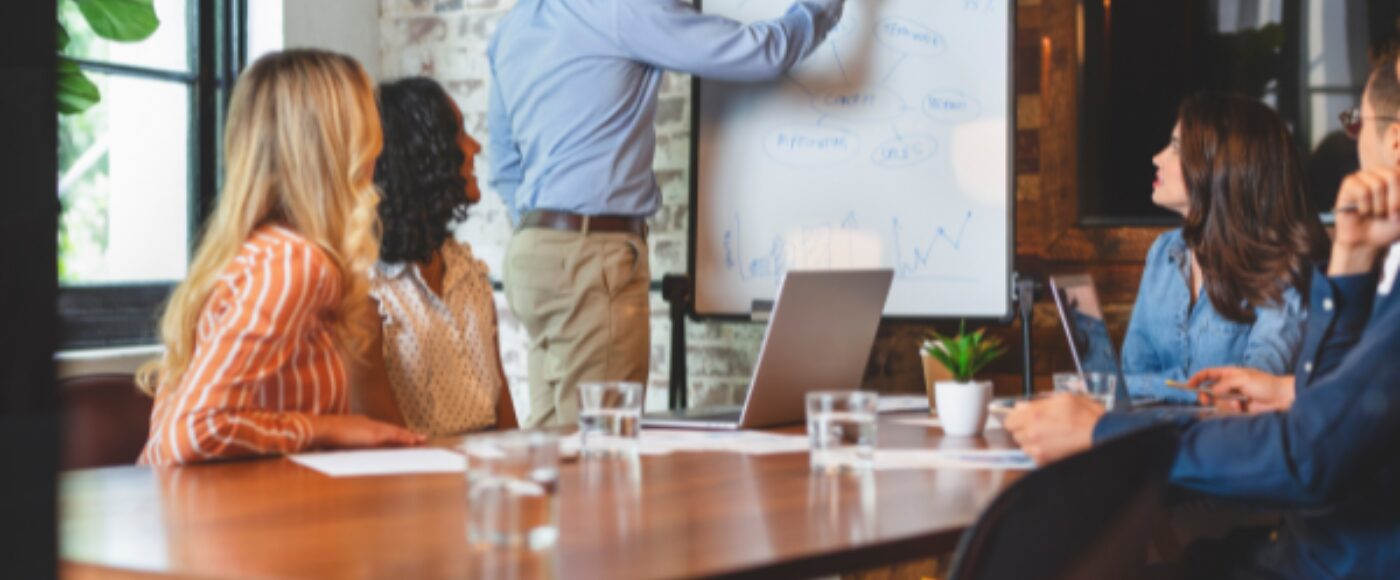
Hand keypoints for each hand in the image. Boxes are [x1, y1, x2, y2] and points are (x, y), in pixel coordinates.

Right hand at [309, 414, 425, 448]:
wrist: (322, 428)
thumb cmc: (324, 435)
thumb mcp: (336, 440)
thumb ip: (342, 442)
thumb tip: (338, 448)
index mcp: (360, 424)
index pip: (381, 429)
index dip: (392, 433)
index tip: (402, 435)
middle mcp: (369, 423)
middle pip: (391, 429)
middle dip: (405, 433)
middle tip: (419, 437)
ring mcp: (372, 428)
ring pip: (396, 432)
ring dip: (409, 436)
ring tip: (421, 440)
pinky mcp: (375, 435)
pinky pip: (395, 437)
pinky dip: (405, 439)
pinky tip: (414, 442)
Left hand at [1003, 393, 1104, 463]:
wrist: (1102, 435)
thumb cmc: (1086, 416)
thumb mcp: (1063, 399)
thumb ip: (1038, 402)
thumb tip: (1021, 405)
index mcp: (1035, 416)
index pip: (1009, 420)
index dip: (1015, 418)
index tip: (1021, 418)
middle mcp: (1033, 434)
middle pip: (1015, 434)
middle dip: (1024, 430)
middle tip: (1039, 425)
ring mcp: (1039, 450)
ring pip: (1024, 447)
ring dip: (1032, 442)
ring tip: (1049, 436)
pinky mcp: (1046, 461)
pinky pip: (1035, 457)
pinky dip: (1041, 452)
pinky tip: (1054, 445)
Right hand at [1188, 367, 1294, 413]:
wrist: (1282, 399)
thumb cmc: (1265, 384)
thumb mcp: (1242, 378)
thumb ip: (1224, 384)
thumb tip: (1211, 392)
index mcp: (1228, 374)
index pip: (1207, 374)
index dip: (1197, 379)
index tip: (1188, 387)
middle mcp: (1228, 386)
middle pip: (1208, 391)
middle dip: (1206, 396)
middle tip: (1206, 400)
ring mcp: (1233, 398)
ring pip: (1217, 403)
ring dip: (1224, 404)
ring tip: (1238, 404)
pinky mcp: (1238, 409)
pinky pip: (1226, 412)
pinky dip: (1230, 411)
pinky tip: (1241, 409)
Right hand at [1329, 166, 1399, 274]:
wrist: (1367, 241)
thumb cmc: (1388, 226)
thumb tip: (1398, 172)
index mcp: (1396, 175)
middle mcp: (1380, 172)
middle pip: (1392, 176)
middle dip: (1394, 201)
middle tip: (1391, 216)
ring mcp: (1364, 177)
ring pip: (1377, 185)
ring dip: (1378, 207)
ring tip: (1375, 214)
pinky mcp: (1349, 184)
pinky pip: (1362, 192)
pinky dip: (1365, 207)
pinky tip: (1362, 212)